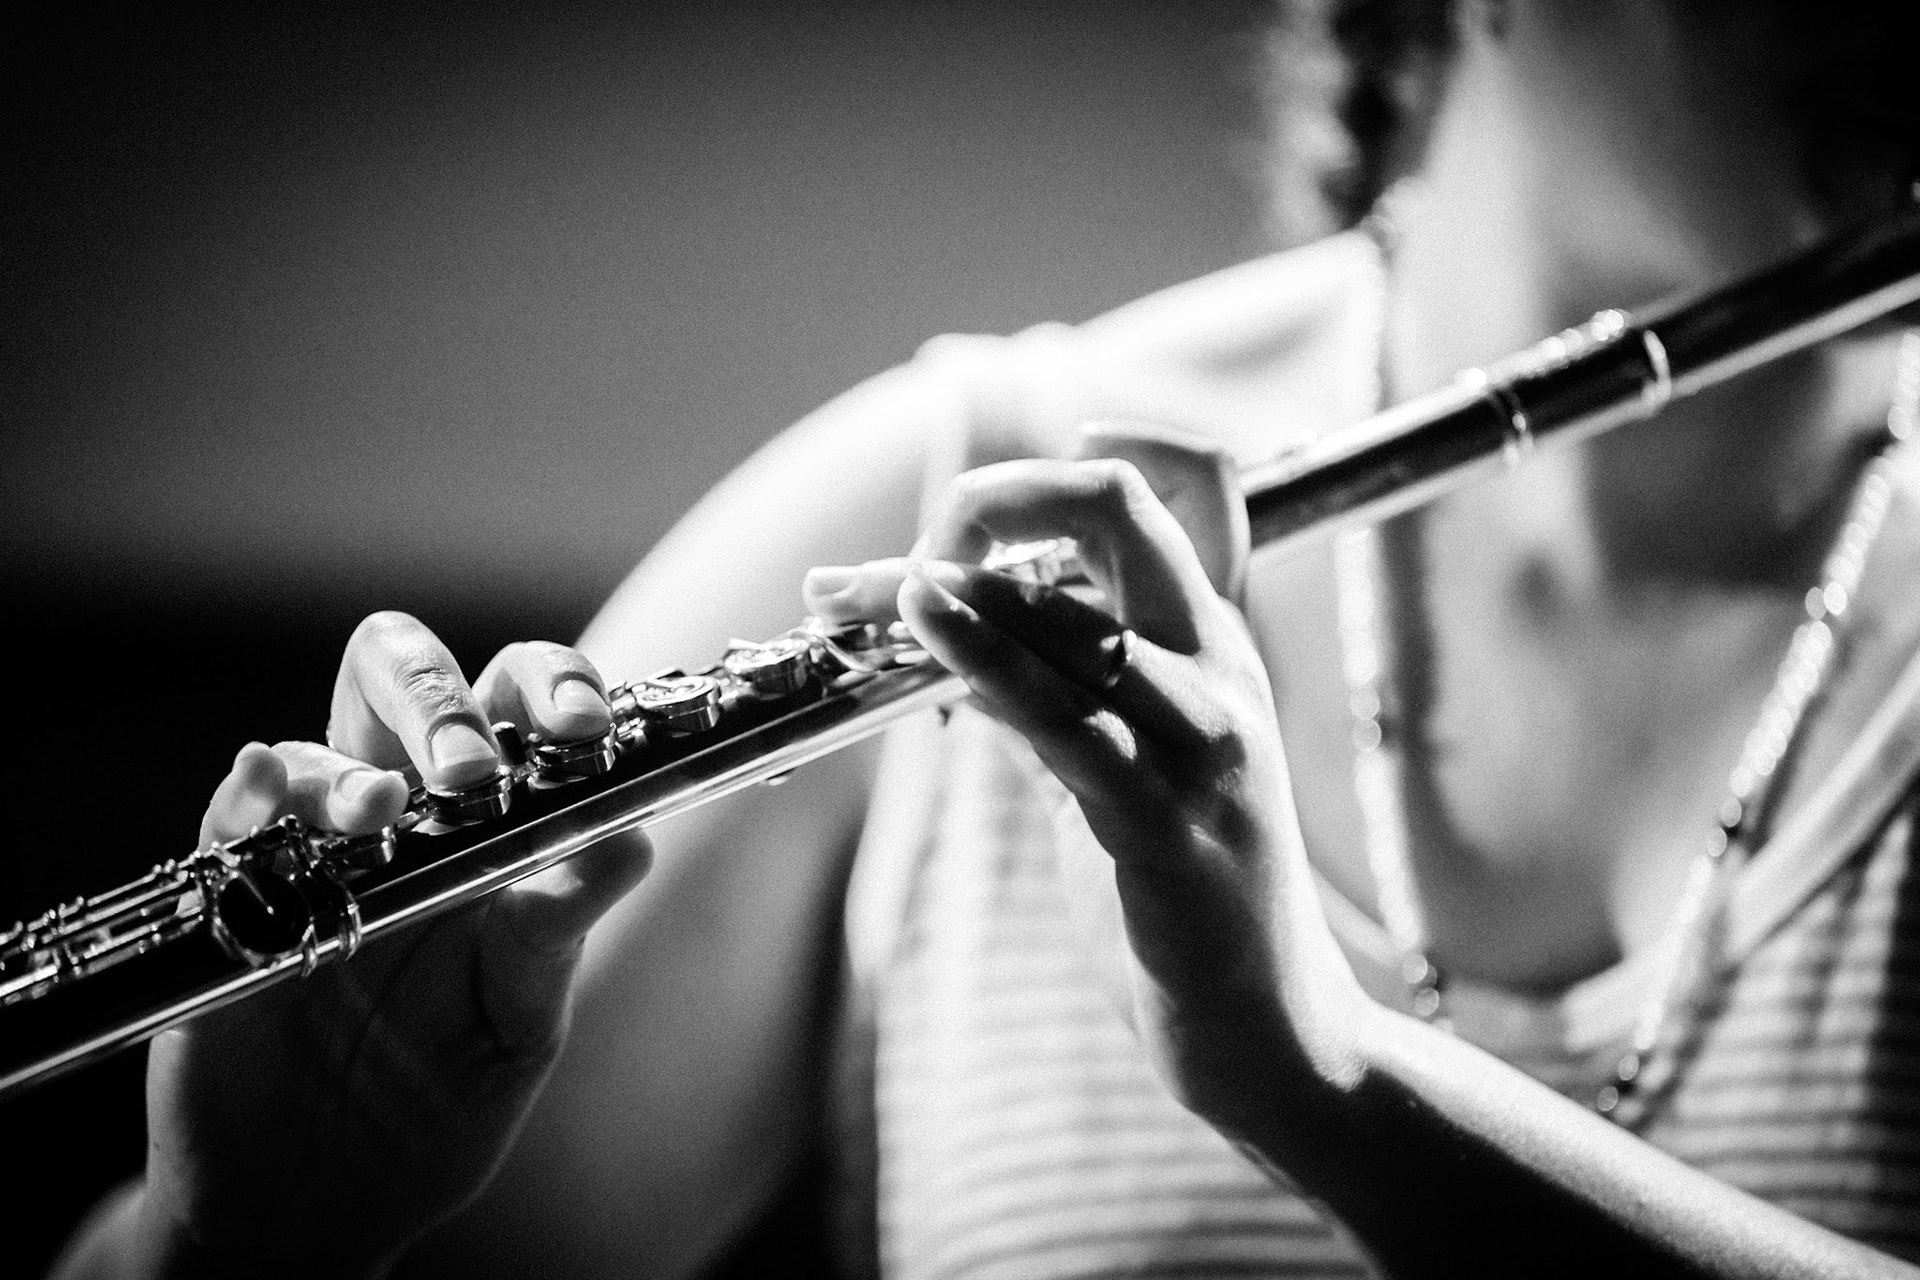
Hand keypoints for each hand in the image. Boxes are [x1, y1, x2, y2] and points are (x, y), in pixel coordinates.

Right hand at [137, 614, 651, 1278]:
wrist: (330, 1195)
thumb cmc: (440, 1094)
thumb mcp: (518, 1022)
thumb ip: (557, 932)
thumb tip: (631, 845)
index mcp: (496, 824)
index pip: (521, 705)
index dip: (552, 688)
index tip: (584, 726)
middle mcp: (405, 814)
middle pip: (407, 679)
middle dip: (436, 693)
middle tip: (470, 767)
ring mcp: (315, 849)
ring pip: (319, 744)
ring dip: (347, 766)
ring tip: (380, 814)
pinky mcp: (235, 898)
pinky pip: (231, 818)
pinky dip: (249, 791)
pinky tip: (267, 785)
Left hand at [802, 425, 1364, 1133]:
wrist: (1264, 1029)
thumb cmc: (1184, 895)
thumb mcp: (1119, 770)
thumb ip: (1052, 696)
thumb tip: (957, 643)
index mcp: (1215, 647)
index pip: (1165, 491)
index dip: (1062, 469)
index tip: (966, 520)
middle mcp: (1222, 671)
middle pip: (1120, 508)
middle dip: (997, 500)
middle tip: (910, 552)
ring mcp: (1205, 743)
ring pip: (1073, 616)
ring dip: (953, 590)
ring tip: (865, 593)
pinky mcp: (1166, 822)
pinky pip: (1064, 719)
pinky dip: (983, 660)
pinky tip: (924, 626)